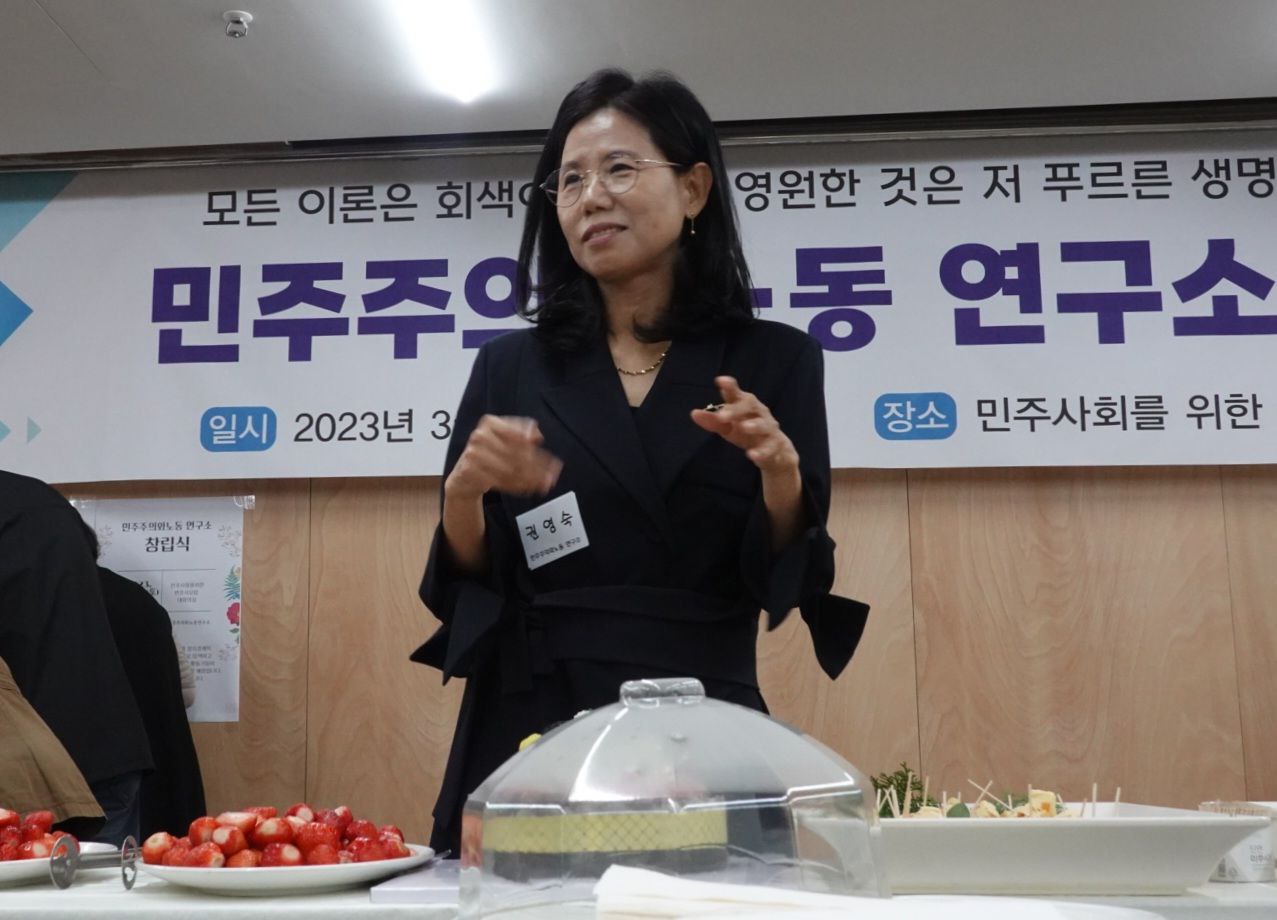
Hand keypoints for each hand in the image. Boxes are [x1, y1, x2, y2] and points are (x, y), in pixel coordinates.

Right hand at [446, 415, 562, 499]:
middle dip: (538, 466)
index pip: (516, 433)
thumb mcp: (503, 439)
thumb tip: (538, 435)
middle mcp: (480, 435)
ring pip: (511, 469)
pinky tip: (530, 489)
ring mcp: (473, 454)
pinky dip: (518, 486)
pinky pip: (501, 481)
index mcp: (489, 422)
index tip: (545, 450)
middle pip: (516, 453)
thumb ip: (520, 434)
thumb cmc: (487, 454)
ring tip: (545, 484)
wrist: (463, 476)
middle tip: (553, 474)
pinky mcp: (471, 472)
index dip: (532, 443)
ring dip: (531, 479)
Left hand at [690, 376, 798, 476]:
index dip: (730, 387)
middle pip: (750, 406)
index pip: (737, 394)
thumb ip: (712, 420)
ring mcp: (769, 429)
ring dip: (754, 425)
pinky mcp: (775, 446)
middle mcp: (759, 413)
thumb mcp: (727, 427)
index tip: (721, 381)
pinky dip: (761, 452)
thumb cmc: (746, 433)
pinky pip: (769, 449)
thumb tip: (693, 413)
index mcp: (746, 405)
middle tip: (722, 416)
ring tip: (744, 427)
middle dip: (736, 410)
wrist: (775, 452)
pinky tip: (752, 455)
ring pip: (763, 425)